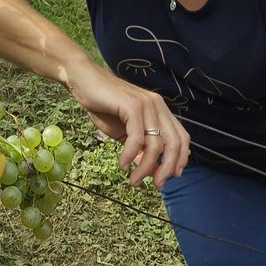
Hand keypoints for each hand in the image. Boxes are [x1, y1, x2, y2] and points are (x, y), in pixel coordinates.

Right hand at [67, 60, 188, 186]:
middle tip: (155, 184)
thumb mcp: (124, 132)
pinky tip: (123, 164)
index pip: (181, 137)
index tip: (169, 177)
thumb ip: (139, 148)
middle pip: (174, 143)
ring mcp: (146, 104)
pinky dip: (130, 155)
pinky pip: (137, 138)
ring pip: (156, 144)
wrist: (84, 80)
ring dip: (145, 167)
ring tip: (133, 180)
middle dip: (166, 168)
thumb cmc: (103, 106)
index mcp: (160, 110)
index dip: (180, 159)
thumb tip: (150, 171)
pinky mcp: (132, 105)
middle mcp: (158, 105)